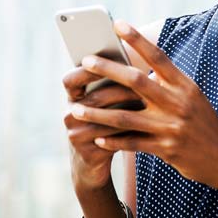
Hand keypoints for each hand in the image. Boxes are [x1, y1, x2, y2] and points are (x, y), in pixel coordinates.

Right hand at [62, 62, 144, 190]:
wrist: (94, 162)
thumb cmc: (107, 120)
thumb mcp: (105, 100)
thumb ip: (114, 79)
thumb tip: (140, 54)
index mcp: (72, 97)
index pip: (71, 79)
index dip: (86, 70)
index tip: (107, 60)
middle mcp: (69, 114)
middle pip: (95, 98)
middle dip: (119, 88)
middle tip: (142, 80)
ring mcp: (76, 135)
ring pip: (105, 118)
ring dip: (127, 108)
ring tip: (148, 99)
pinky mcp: (87, 153)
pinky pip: (111, 138)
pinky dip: (129, 128)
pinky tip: (146, 122)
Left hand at [69, 20, 217, 191]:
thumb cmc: (204, 122)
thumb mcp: (192, 96)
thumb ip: (168, 83)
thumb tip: (141, 68)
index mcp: (184, 85)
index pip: (157, 56)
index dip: (137, 39)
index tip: (118, 24)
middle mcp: (177, 102)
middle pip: (136, 81)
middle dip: (108, 70)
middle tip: (85, 61)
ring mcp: (170, 127)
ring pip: (125, 117)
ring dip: (97, 113)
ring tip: (75, 108)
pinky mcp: (165, 149)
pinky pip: (132, 144)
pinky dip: (112, 141)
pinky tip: (96, 138)